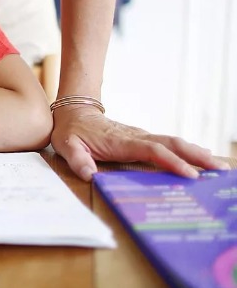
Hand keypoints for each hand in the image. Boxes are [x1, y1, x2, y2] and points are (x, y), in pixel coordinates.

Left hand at [51, 105, 230, 180]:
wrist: (73, 111)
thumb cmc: (70, 131)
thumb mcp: (67, 146)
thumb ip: (78, 161)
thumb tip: (89, 176)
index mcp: (122, 142)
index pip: (153, 151)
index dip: (172, 162)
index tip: (191, 175)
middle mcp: (136, 136)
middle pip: (172, 144)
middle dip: (197, 156)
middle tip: (220, 169)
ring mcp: (141, 136)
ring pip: (173, 142)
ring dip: (197, 153)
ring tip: (219, 166)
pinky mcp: (142, 138)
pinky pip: (168, 144)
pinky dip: (187, 151)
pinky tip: (202, 158)